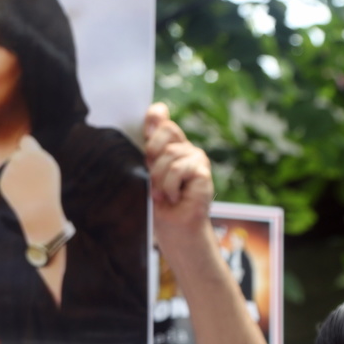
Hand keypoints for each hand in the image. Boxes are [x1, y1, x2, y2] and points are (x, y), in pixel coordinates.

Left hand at [0, 135, 65, 238]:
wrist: (39, 209)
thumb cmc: (48, 187)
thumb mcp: (48, 167)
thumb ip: (36, 154)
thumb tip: (24, 142)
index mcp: (33, 154)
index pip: (25, 140)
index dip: (27, 147)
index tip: (29, 152)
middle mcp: (19, 159)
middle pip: (17, 155)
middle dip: (22, 162)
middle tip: (31, 176)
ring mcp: (9, 170)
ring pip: (11, 167)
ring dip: (18, 173)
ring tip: (28, 186)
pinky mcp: (3, 181)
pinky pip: (7, 177)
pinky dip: (13, 184)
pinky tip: (21, 192)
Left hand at [143, 103, 212, 244]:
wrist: (172, 229)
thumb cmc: (156, 205)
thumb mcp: (144, 176)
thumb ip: (143, 154)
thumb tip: (141, 131)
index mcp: (165, 145)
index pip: (161, 117)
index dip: (154, 115)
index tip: (146, 122)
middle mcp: (182, 147)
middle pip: (167, 128)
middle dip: (152, 151)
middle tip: (150, 174)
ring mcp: (195, 157)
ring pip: (169, 154)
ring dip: (158, 179)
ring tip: (161, 194)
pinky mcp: (202, 170)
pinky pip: (178, 169)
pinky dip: (170, 186)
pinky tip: (174, 197)